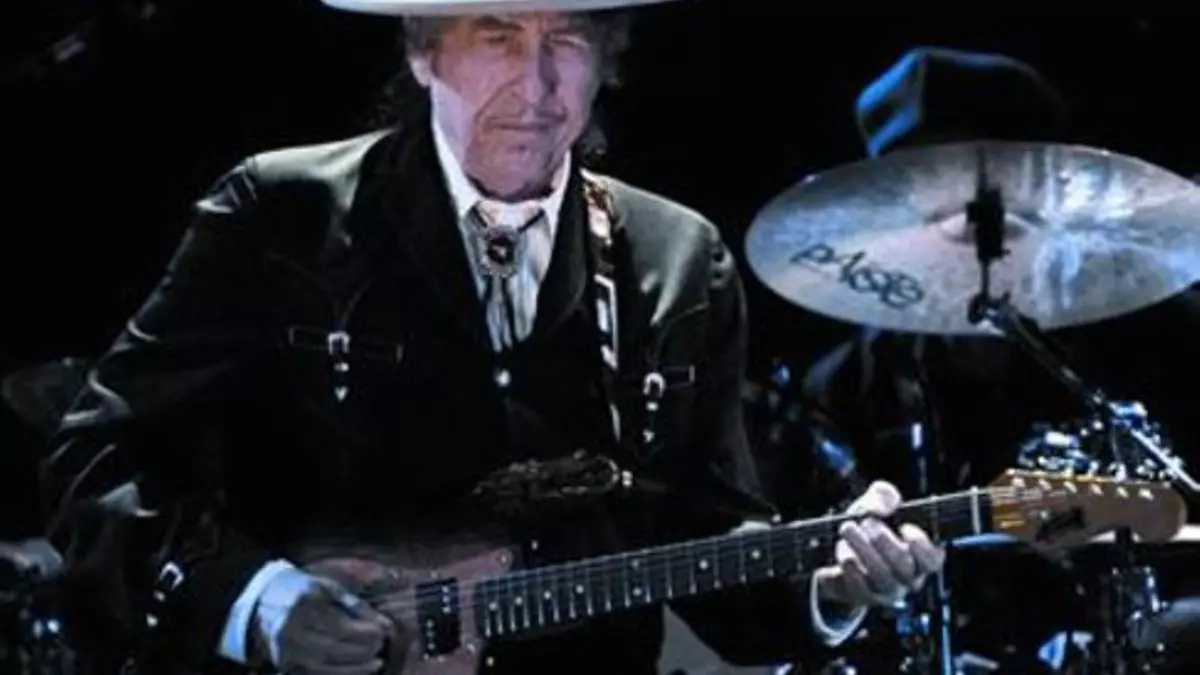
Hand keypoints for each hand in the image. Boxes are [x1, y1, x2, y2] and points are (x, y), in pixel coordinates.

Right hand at [262, 575, 394, 674]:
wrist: (264, 597)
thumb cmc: (304, 589)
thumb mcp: (331, 588)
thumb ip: (358, 606)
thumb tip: (386, 625)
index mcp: (303, 604)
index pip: (339, 625)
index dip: (364, 633)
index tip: (383, 632)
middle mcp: (290, 628)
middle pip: (332, 647)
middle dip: (362, 651)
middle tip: (381, 646)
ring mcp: (284, 647)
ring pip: (324, 665)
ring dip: (354, 667)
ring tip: (376, 663)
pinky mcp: (283, 661)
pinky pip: (314, 673)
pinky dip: (338, 673)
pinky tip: (357, 670)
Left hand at [815, 481, 944, 607]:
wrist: (840, 548)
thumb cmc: (868, 525)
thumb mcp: (876, 503)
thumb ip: (884, 495)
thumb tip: (880, 508)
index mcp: (921, 555)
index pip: (933, 559)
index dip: (922, 545)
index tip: (904, 527)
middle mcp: (909, 577)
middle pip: (904, 567)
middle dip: (884, 541)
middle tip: (866, 522)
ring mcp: (888, 590)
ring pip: (882, 576)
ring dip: (864, 550)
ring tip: (847, 529)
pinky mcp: (866, 597)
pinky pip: (862, 588)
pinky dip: (852, 568)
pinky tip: (844, 551)